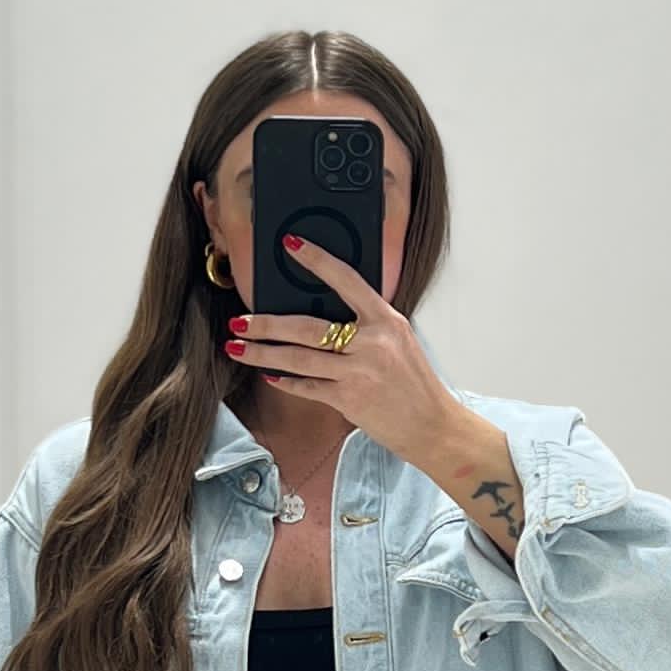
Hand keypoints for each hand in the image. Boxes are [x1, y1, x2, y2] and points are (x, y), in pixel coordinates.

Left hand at [231, 235, 466, 480]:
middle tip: (240, 320)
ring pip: (298, 359)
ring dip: (262, 353)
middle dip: (266, 324)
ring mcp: (358, 372)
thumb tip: (325, 315)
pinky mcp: (348, 399)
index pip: (346, 280)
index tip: (291, 245)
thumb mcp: (399, 341)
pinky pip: (307, 387)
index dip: (317, 260)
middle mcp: (371, 343)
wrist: (432, 425)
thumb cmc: (414, 383)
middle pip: (307, 327)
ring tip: (237, 347)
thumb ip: (368, 325)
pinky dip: (286, 381)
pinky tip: (268, 375)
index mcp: (386, 320)